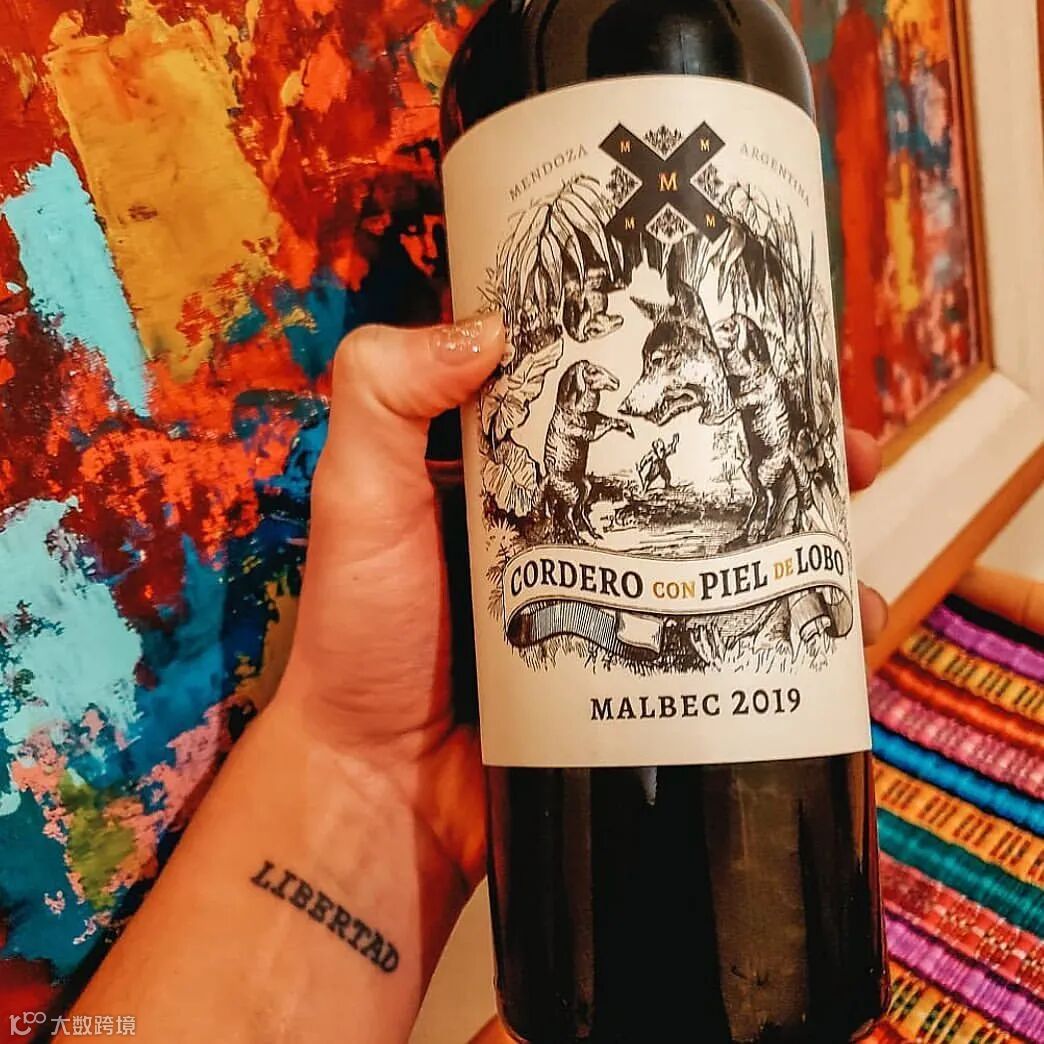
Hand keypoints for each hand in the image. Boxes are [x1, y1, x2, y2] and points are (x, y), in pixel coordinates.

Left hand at [278, 320, 888, 894]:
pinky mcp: (638, 668)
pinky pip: (723, 633)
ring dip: (798, 530)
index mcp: (518, 471)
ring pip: (724, 546)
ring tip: (854, 524)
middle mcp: (576, 524)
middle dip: (774, 446)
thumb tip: (490, 324)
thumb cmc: (362, 637)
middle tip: (846, 442)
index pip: (614, 392)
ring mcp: (616, 598)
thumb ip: (384, 398)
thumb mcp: (359, 500)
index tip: (752, 339)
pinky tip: (838, 622)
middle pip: (692, 466)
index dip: (685, 360)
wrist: (381, 790)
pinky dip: (785, 625)